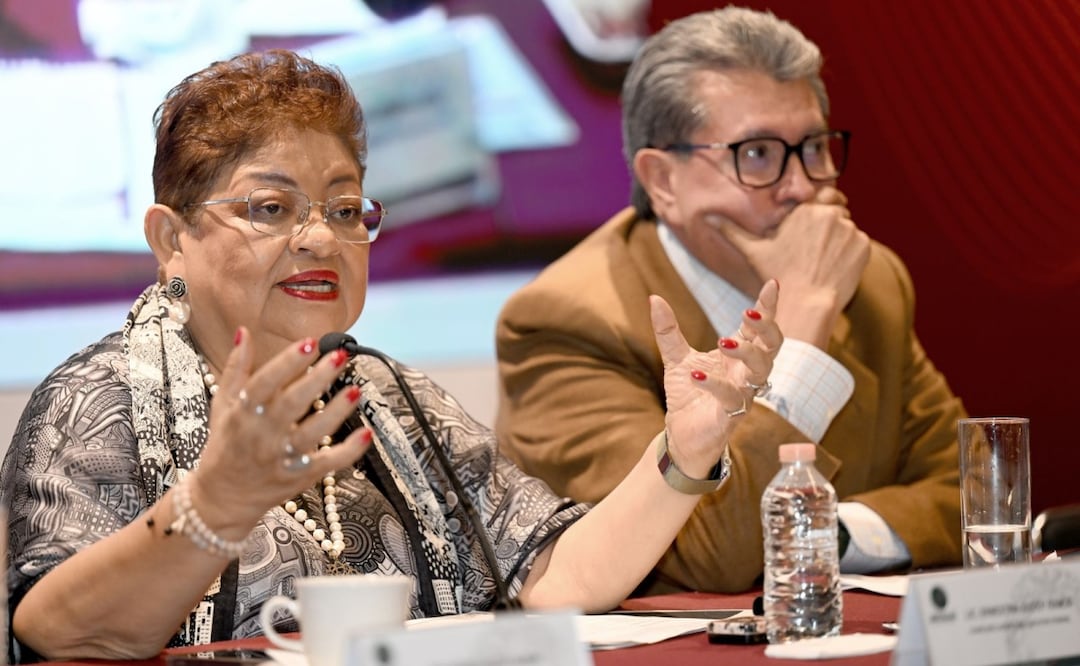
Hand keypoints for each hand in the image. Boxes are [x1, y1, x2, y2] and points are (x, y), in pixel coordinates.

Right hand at [188, 328, 370, 533]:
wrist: (222, 497)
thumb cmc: (226, 444)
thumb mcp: (223, 404)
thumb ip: (236, 368)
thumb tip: (244, 331)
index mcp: (242, 413)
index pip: (265, 382)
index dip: (288, 362)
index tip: (310, 342)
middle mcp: (261, 435)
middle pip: (292, 404)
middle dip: (318, 378)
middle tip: (340, 356)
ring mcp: (281, 458)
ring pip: (313, 433)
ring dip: (336, 411)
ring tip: (355, 390)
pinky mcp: (298, 477)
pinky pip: (327, 463)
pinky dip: (348, 451)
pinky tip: (365, 433)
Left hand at [650, 280, 781, 477]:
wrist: (680, 435)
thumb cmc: (687, 395)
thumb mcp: (676, 358)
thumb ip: (668, 330)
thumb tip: (654, 298)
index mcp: (739, 356)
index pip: (760, 328)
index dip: (768, 307)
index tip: (772, 284)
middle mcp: (747, 374)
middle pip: (772, 347)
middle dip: (767, 328)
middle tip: (748, 313)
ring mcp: (743, 395)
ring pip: (761, 371)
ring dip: (747, 353)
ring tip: (724, 341)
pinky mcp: (730, 416)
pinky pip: (732, 398)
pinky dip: (714, 384)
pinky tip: (695, 374)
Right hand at [720, 187, 868, 347]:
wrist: (806, 302)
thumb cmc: (777, 276)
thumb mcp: (752, 250)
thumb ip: (731, 230)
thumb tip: (706, 217)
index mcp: (804, 209)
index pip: (823, 198)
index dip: (820, 214)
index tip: (815, 233)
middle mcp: (828, 213)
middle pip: (836, 213)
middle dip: (830, 228)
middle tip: (817, 253)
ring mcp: (849, 228)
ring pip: (848, 229)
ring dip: (840, 241)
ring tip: (824, 263)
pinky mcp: (863, 244)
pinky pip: (860, 243)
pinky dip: (852, 254)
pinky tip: (836, 268)